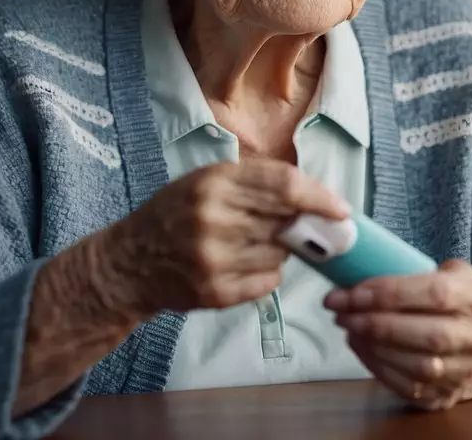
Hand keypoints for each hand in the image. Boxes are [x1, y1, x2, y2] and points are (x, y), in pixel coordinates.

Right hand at [101, 159, 348, 317]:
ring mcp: (212, 259)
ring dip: (280, 252)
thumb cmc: (177, 212)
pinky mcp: (213, 292)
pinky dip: (266, 275)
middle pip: (286, 223)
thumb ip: (257, 182)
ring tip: (253, 245)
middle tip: (308, 229)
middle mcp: (213, 219)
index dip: (320, 198)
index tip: (341, 209)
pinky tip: (243, 265)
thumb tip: (314, 196)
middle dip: (304, 228)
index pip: (285, 186)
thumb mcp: (208, 179)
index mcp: (215, 182)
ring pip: (279, 256)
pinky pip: (267, 283)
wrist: (130, 260)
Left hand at [325, 260, 471, 409]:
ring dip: (375, 348)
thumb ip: (414, 269)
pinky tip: (361, 348)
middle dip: (377, 324)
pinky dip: (378, 368)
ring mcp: (465, 372)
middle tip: (342, 313)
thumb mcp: (450, 275)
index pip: (435, 294)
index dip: (390, 293)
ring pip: (419, 367)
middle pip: (429, 336)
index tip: (351, 292)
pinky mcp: (446, 397)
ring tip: (349, 329)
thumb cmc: (455, 304)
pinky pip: (409, 388)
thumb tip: (358, 267)